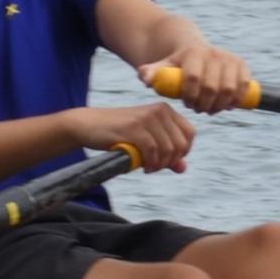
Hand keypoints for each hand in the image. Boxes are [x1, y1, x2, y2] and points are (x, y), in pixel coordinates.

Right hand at [63, 104, 194, 172]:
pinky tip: (141, 166)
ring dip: (159, 164)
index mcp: (165, 110)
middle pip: (181, 144)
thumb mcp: (146, 141)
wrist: (89, 124)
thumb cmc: (118, 133)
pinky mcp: (134, 127)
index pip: (190, 134)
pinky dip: (150, 163)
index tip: (167, 161)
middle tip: (155, 167)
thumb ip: (166, 153)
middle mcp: (159, 110)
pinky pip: (152, 151)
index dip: (182, 152)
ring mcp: (146, 117)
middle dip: (170, 161)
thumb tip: (183, 168)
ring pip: (168, 149)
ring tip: (147, 167)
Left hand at [138, 45, 250, 114]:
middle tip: (198, 109)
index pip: (194, 78)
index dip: (191, 96)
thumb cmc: (177, 64)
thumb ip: (151, 73)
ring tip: (210, 109)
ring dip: (220, 105)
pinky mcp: (241, 64)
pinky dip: (238, 99)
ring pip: (229, 88)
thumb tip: (146, 79)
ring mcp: (229, 58)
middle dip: (204, 103)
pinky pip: (244, 85)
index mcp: (193, 53)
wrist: (194, 49)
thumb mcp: (162, 67)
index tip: (187, 104)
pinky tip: (228, 106)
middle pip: (212, 87)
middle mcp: (213, 53)